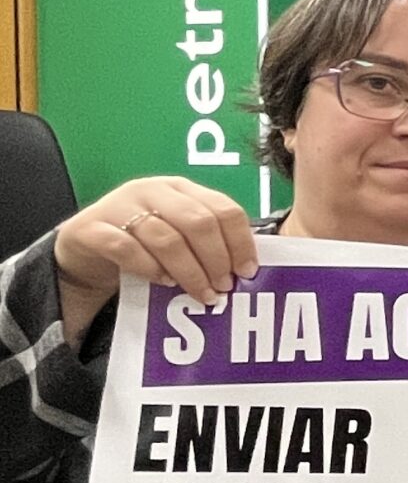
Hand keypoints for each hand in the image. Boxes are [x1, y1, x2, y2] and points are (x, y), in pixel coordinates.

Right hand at [53, 177, 257, 343]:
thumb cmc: (141, 244)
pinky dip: (150, 268)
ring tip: (202, 293)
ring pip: (166, 238)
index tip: (248, 271)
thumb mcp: (177, 235)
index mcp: (180, 189)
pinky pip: (126, 248)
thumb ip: (207, 243)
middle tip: (224, 287)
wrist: (83, 249)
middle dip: (217, 258)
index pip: (223, 208)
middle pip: (198, 222)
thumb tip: (245, 270)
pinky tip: (164, 282)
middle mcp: (152, 191)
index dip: (241, 241)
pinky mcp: (92, 228)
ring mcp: (119, 206)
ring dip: (191, 271)